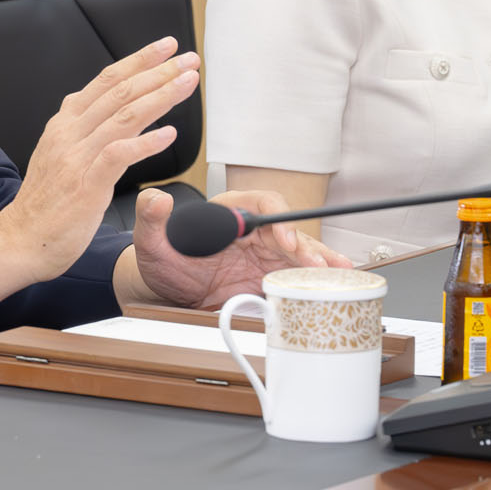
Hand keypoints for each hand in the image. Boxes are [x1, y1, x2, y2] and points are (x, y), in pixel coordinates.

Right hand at [0, 37, 199, 281]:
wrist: (19, 240)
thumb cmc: (46, 204)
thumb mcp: (59, 154)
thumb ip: (81, 131)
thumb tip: (108, 111)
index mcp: (65, 124)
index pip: (106, 81)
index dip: (138, 60)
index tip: (166, 48)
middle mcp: (69, 133)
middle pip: (120, 91)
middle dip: (158, 71)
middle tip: (188, 59)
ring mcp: (77, 157)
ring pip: (124, 116)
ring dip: (160, 97)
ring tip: (187, 84)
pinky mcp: (85, 185)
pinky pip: (119, 155)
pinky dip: (146, 143)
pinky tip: (169, 134)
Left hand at [126, 187, 349, 308]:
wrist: (166, 290)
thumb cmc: (163, 257)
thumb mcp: (150, 238)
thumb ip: (150, 217)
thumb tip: (157, 199)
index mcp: (230, 213)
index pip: (262, 204)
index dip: (277, 218)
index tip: (282, 238)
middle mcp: (253, 231)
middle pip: (288, 231)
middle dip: (305, 247)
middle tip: (317, 265)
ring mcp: (264, 255)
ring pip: (298, 254)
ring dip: (319, 262)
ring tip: (340, 273)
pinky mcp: (268, 278)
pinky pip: (296, 276)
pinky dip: (317, 280)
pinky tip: (337, 284)